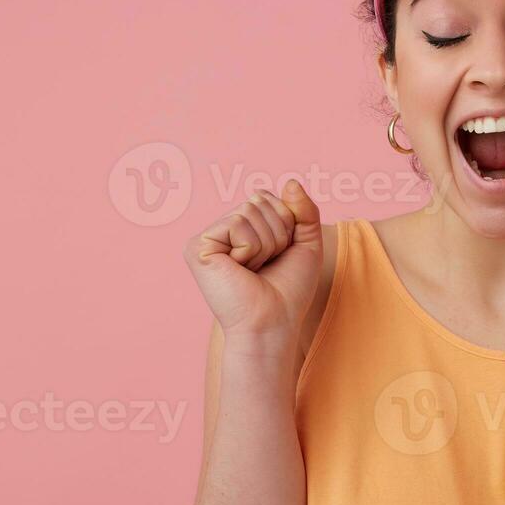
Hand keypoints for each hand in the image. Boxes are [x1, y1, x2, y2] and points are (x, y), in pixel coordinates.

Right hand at [182, 180, 322, 341]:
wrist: (273, 323)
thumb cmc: (289, 290)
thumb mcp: (306, 243)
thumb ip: (304, 210)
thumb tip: (290, 182)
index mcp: (241, 228)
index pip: (268, 197)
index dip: (286, 224)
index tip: (279, 255)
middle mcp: (221, 230)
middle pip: (258, 200)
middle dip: (276, 232)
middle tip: (266, 264)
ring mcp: (207, 238)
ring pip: (248, 211)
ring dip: (264, 244)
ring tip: (253, 269)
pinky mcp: (198, 247)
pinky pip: (236, 225)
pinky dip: (250, 249)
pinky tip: (240, 270)